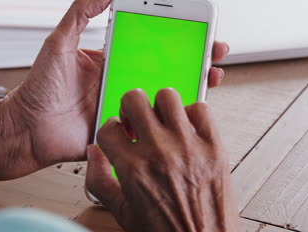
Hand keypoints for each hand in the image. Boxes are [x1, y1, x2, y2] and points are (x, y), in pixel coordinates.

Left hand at [0, 0, 229, 180]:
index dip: (171, 38)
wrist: (26, 130)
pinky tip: (188, 113)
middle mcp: (119, 83)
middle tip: (213, 52)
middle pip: (161, 70)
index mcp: (108, 62)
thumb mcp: (58, 44)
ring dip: (188, 88)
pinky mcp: (121, 132)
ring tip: (211, 78)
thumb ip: (79, 15)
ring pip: (161, 98)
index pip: (147, 46)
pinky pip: (150, 126)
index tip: (194, 28)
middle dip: (190, 60)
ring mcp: (121, 107)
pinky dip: (170, 121)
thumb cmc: (38, 88)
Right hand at [86, 89, 239, 231]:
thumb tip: (93, 153)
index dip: (111, 130)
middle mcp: (159, 152)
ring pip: (167, 96)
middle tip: (137, 120)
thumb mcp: (122, 212)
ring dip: (160, 105)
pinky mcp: (214, 147)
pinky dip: (192, 114)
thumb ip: (99, 180)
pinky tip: (187, 129)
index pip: (109, 128)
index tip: (118, 134)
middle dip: (130, 108)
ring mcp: (188, 146)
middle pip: (134, 99)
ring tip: (162, 121)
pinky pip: (201, 109)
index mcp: (132, 168)